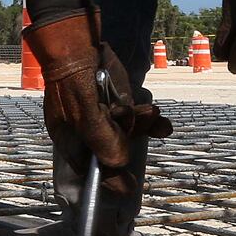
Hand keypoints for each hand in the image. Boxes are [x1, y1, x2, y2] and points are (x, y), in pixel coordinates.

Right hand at [24, 11, 172, 194]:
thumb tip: (119, 164)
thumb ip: (102, 141)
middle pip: (114, 150)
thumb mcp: (85, 116)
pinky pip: (139, 119)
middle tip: (138, 122)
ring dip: (144, 126)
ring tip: (153, 113)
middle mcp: (89, 132)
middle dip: (130, 141)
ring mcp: (105, 117)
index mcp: (72, 141)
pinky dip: (152, 122)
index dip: (109, 179)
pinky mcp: (119, 103)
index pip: (91, 169)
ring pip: (130, 133)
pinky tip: (162, 123)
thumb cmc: (73, 82)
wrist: (78, 46)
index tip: (128, 189)